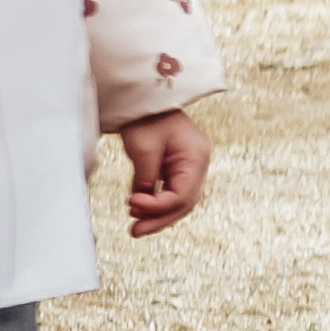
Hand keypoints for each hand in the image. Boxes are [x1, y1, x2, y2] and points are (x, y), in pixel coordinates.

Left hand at [115, 111, 211, 234]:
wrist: (144, 98)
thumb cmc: (145, 118)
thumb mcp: (143, 149)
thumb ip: (146, 179)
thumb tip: (142, 205)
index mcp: (197, 157)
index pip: (182, 194)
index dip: (157, 206)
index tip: (131, 204)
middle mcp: (197, 164)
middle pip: (184, 203)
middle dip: (159, 219)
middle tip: (135, 232)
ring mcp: (189, 166)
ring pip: (178, 201)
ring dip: (157, 214)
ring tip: (134, 226)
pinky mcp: (176, 167)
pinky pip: (170, 192)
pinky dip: (155, 203)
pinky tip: (138, 209)